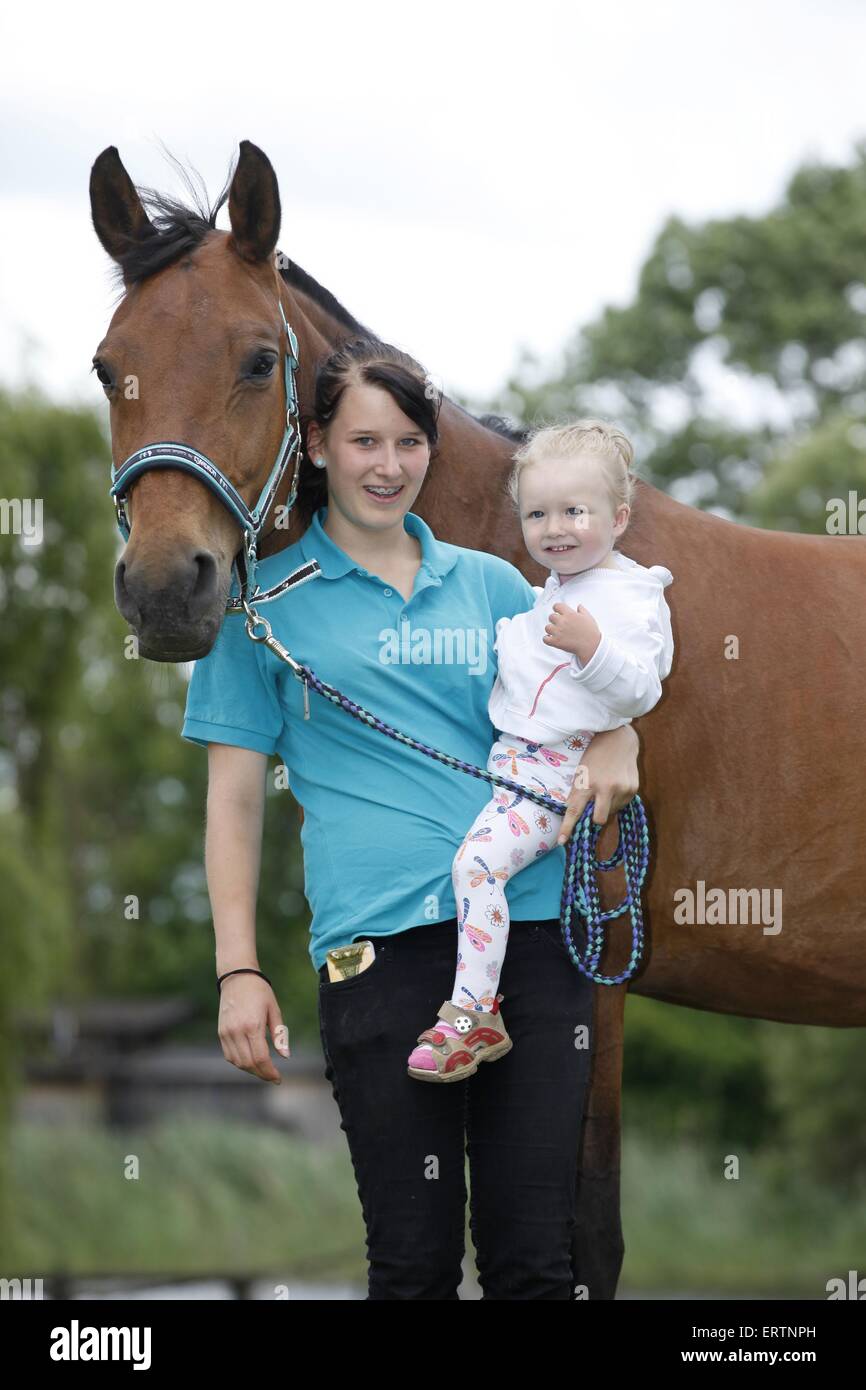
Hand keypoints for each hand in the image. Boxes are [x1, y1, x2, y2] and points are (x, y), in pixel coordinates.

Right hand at [217, 973, 288, 1083]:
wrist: (236, 976)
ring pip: (237, 1062)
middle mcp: (237, 1031)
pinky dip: (239, 1062)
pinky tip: (250, 1060)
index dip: (270, 1072)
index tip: (278, 1077)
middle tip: (273, 1076)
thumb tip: (286, 1056)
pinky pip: (228, 1055)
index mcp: (252, 1025)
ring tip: (263, 1069)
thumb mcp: (274, 1010)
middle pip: (248, 1063)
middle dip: (262, 1074)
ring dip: (251, 1070)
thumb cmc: (259, 991)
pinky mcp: (221, 1032)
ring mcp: (226, 1032)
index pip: (260, 1058)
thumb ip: (279, 1034)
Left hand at [543, 602, 600, 663]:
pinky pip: (545, 639)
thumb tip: (579, 606)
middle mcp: (562, 621)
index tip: (558, 612)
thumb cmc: (591, 632)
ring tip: (557, 632)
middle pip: (551, 616)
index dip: (556, 608)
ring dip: (551, 630)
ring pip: (547, 627)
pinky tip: (552, 639)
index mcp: (570, 614)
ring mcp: (558, 632)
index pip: (557, 606)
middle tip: (559, 624)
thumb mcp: (588, 617)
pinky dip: (547, 639)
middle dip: (554, 620)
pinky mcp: (556, 641)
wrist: (591, 646)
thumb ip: (582, 610)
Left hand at [556, 723, 639, 839]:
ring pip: (611, 813)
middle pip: (598, 820)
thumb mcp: (581, 771)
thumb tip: (574, 814)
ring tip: (607, 788)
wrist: (620, 739)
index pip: (575, 810)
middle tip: (594, 807)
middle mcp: (605, 788)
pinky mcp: (634, 789)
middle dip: (595, 818)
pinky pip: (622, 805)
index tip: (561, 842)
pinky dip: (617, 800)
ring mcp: (622, 789)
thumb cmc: (595, 754)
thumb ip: (578, 792)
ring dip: (607, 807)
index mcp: (587, 782)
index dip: (568, 827)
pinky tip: (616, 785)